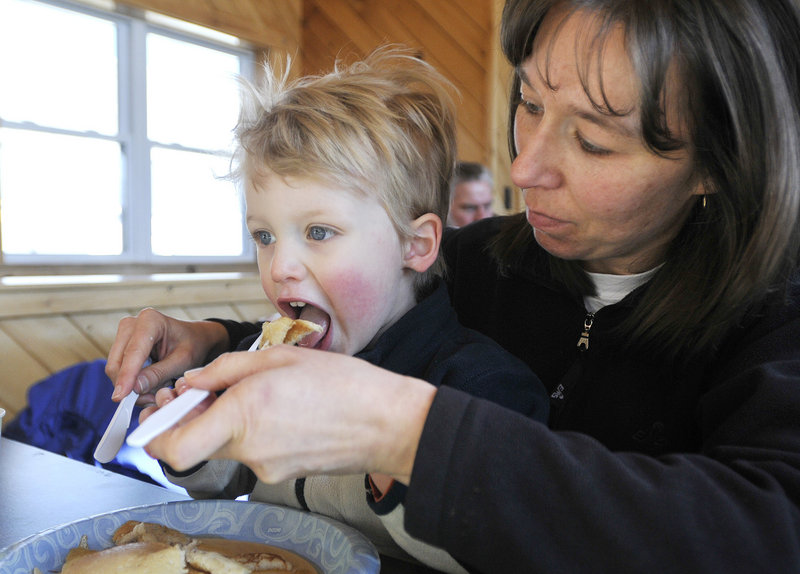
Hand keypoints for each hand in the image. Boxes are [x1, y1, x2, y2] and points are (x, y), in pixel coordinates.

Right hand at [105, 307, 229, 402]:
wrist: (194, 338)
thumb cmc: (192, 346)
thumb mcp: (182, 361)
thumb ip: (159, 374)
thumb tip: (134, 387)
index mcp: (150, 320)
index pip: (133, 352)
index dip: (126, 375)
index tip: (121, 396)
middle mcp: (132, 324)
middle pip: (118, 362)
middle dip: (130, 385)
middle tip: (150, 400)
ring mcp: (124, 334)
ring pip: (115, 369)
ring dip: (131, 386)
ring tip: (155, 390)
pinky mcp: (121, 346)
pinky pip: (118, 370)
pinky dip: (132, 382)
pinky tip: (150, 384)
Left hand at [142, 346, 436, 484]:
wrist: (387, 423)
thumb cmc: (343, 385)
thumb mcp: (280, 358)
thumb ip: (226, 369)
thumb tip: (191, 382)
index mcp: (244, 413)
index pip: (175, 449)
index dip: (154, 438)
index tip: (154, 418)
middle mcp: (249, 448)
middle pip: (197, 445)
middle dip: (192, 419)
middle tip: (203, 392)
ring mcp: (266, 467)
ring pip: (226, 446)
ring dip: (227, 423)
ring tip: (257, 393)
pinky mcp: (282, 473)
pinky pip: (253, 452)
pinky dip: (253, 432)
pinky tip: (281, 410)